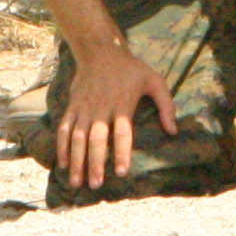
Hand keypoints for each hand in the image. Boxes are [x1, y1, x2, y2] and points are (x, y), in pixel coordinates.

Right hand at [57, 39, 175, 191]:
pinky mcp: (73, 107)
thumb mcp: (154, 80)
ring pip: (77, 138)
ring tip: (78, 183)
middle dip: (95, 163)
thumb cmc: (130, 69)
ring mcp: (84, 108)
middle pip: (97, 139)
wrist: (100, 51)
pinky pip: (65, 129)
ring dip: (77, 161)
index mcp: (122, 104)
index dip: (122, 153)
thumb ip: (166, 105)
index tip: (122, 172)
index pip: (122, 133)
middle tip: (96, 185)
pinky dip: (62, 147)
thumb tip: (173, 131)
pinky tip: (63, 164)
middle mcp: (101, 108)